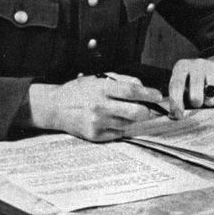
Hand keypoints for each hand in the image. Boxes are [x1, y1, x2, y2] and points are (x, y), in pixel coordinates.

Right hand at [27, 73, 163, 141]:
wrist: (55, 107)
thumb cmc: (78, 90)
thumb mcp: (98, 78)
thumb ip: (121, 81)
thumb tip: (143, 88)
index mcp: (101, 88)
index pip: (132, 91)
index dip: (149, 94)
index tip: (158, 96)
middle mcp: (100, 106)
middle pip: (137, 112)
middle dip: (148, 111)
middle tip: (150, 108)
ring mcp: (98, 123)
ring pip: (129, 124)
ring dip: (130, 118)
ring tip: (119, 111)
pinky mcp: (96, 136)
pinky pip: (118, 133)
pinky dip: (119, 127)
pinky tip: (109, 119)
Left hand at [168, 55, 213, 117]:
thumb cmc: (195, 83)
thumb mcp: (183, 86)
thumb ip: (177, 100)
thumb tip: (174, 116)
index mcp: (181, 66)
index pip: (176, 87)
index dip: (176, 104)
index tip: (179, 116)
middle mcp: (196, 63)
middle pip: (195, 96)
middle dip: (196, 104)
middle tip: (197, 102)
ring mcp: (212, 67)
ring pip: (210, 97)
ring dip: (209, 103)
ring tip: (208, 97)